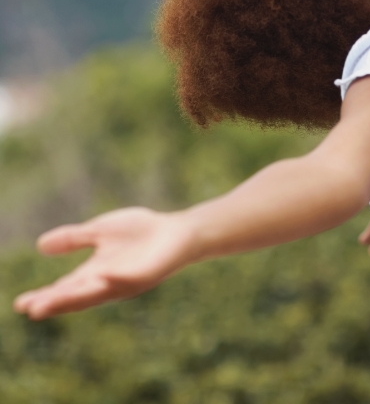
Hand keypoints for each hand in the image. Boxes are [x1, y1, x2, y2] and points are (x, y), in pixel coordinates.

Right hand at [13, 207, 194, 319]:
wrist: (178, 231)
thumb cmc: (141, 232)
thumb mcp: (101, 231)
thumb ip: (75, 238)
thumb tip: (40, 245)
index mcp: (94, 273)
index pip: (64, 289)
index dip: (44, 297)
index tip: (20, 304)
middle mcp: (107, 282)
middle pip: (77, 296)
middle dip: (55, 302)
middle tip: (31, 309)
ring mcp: (126, 281)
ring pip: (98, 292)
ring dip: (76, 296)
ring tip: (52, 300)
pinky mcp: (146, 275)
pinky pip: (128, 278)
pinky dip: (114, 279)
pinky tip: (101, 276)